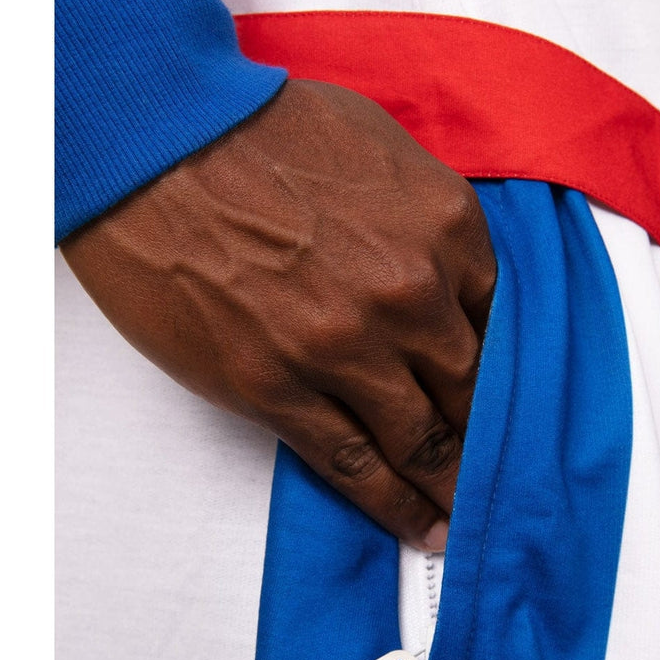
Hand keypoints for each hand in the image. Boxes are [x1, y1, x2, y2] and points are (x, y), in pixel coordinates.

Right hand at [60, 79, 496, 550]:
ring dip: (451, 487)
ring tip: (465, 521)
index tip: (503, 403)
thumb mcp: (381, 147)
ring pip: (422, 440)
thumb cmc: (261, 130)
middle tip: (501, 477)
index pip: (500, 324)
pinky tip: (421, 529)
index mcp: (446, 228)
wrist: (157, 135)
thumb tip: (444, 277)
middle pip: (470, 391)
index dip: (502, 373)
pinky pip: (354, 465)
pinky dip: (394, 506)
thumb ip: (427, 220)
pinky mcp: (276, 388)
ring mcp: (344, 347)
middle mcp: (409, 294)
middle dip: (486, 440)